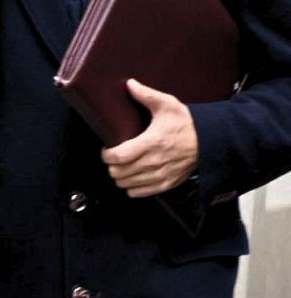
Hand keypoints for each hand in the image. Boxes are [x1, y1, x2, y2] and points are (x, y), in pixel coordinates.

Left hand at [101, 79, 199, 198]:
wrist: (211, 139)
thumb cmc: (188, 122)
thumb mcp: (168, 105)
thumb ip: (146, 95)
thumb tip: (129, 84)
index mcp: (151, 142)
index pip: (117, 157)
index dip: (106, 155)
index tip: (107, 150)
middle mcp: (153, 162)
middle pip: (117, 173)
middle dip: (112, 165)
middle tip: (116, 157)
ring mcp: (159, 175)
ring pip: (124, 184)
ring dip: (120, 176)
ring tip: (124, 166)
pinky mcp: (165, 184)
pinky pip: (137, 193)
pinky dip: (132, 186)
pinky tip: (134, 176)